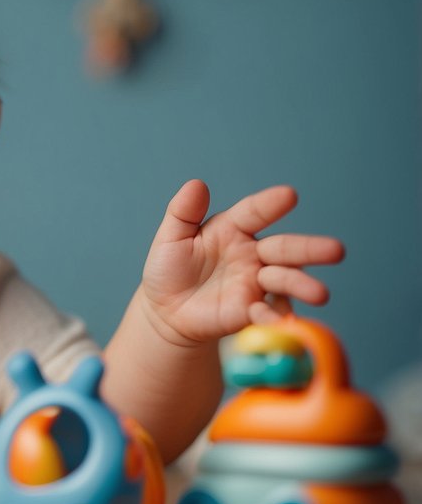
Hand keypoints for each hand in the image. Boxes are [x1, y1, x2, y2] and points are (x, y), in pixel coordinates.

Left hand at [138, 180, 343, 346]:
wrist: (166, 310)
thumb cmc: (170, 268)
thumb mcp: (171, 238)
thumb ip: (183, 212)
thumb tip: (196, 184)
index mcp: (233, 228)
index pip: (254, 212)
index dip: (270, 205)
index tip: (289, 196)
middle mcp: (252, 254)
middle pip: (284, 248)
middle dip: (310, 249)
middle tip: (336, 250)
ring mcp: (256, 283)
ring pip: (285, 280)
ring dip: (302, 285)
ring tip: (320, 294)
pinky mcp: (252, 310)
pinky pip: (268, 312)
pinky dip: (276, 315)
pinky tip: (283, 319)